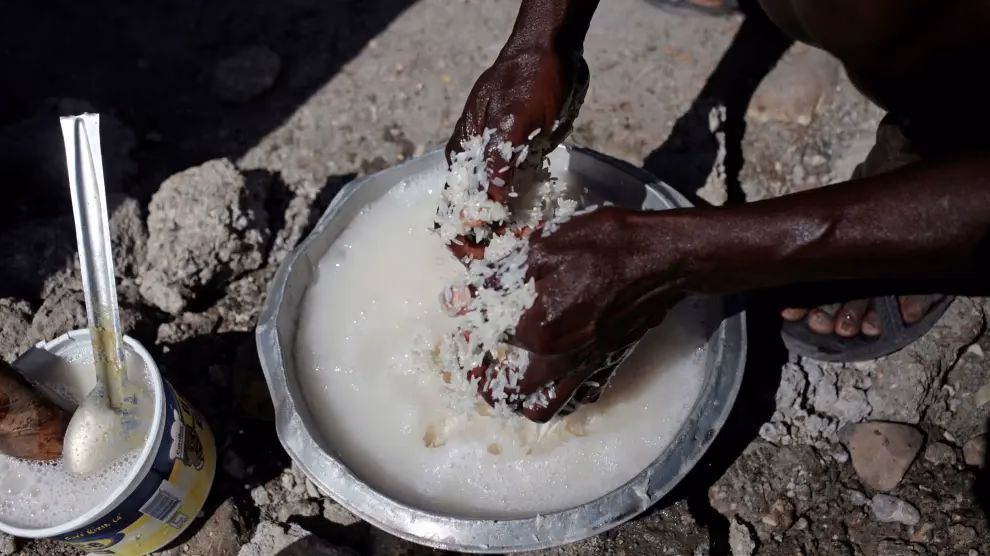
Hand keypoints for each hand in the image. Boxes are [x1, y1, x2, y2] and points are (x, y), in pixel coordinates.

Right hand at [441, 45, 589, 259]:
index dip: (464, 240)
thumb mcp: (513, 117)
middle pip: (471, 216)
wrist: (553, 51)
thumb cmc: (530, 78)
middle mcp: (477, 164)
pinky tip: (536, 227)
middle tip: (509, 260)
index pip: (454, 209)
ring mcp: (500, 164)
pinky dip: (523, 213)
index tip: (483, 260)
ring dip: (506, 231)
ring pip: (495, 209)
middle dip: (485, 242)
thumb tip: (487, 204)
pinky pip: (517, 195)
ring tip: (526, 248)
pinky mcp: (522, 160)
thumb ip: (498, 160)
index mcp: (465, 155)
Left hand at [452, 207, 686, 421]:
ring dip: (525, 400)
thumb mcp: (545, 248)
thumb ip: (501, 277)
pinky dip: (565, 395)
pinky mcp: (610, 365)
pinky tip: (559, 375)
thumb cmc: (605, 247)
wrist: (664, 258)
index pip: (492, 339)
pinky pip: (581, 397)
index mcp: (538, 330)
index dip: (479, 327)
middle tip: (485, 367)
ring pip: (546, 407)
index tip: (475, 317)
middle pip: (512, 392)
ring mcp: (587, 367)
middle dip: (492, 384)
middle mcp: (559, 359)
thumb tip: (460, 297)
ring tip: (515, 383)